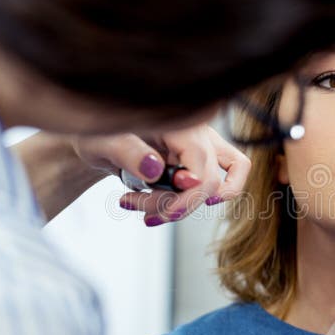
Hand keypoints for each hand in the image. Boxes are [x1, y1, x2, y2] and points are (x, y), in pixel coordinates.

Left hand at [72, 125, 250, 225]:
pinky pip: (234, 170)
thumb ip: (130, 154)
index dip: (186, 193)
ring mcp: (206, 141)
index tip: (158, 213)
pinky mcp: (206, 154)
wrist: (102, 137)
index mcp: (176, 121)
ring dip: (185, 206)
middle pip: (208, 179)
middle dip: (174, 205)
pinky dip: (219, 192)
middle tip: (134, 206)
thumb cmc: (100, 134)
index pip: (200, 160)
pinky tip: (198, 202)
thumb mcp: (103, 142)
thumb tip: (157, 171)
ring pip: (218, 182)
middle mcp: (197, 129)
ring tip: (146, 210)